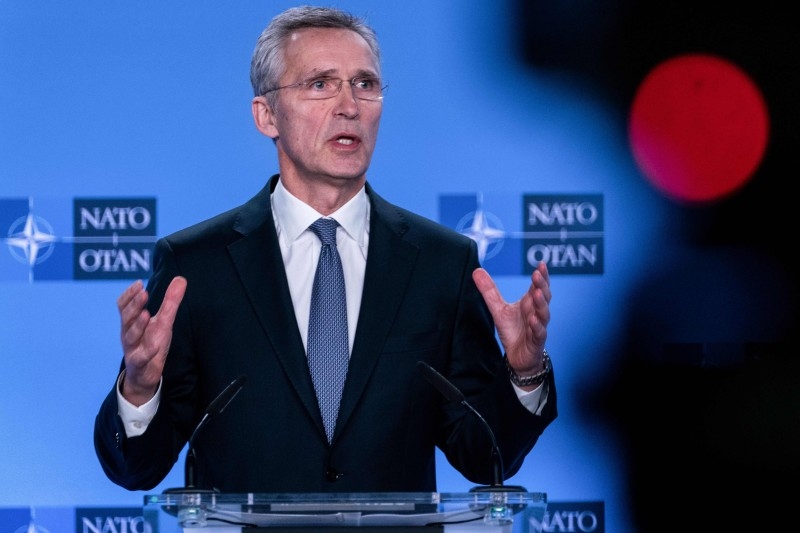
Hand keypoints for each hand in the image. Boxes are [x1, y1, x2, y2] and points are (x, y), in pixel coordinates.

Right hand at [117, 276, 186, 405]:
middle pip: (126, 318)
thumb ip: (170, 301)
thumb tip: (181, 278)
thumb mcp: (163, 321)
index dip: (130, 294)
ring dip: (137, 325)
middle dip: (134, 305)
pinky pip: (141, 358)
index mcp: (131, 321)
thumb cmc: (151, 342)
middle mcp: (128, 333)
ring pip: (130, 336)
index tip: (139, 283)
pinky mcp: (139, 363)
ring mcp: (132, 349)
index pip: (124, 305)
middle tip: (144, 293)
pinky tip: (155, 346)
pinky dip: (147, 351)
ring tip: (146, 314)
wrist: (145, 373)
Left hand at [472, 262, 550, 376]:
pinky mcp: (536, 341)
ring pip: (544, 313)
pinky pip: (539, 333)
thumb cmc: (512, 330)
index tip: (540, 264)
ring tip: (537, 293)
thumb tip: (477, 270)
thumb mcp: (498, 309)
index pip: (538, 286)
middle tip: (537, 274)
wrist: (517, 356)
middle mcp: (536, 312)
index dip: (541, 276)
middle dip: (542, 285)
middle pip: (543, 296)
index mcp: (529, 303)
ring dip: (541, 304)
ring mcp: (538, 326)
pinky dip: (537, 326)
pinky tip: (533, 320)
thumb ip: (489, 291)